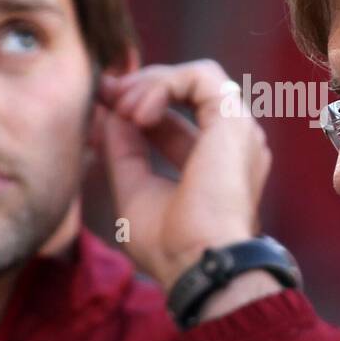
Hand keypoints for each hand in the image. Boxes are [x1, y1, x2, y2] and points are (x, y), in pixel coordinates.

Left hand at [96, 60, 271, 289]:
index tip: (101, 100)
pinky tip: (140, 114)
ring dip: (150, 85)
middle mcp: (232, 143)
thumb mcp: (134, 192)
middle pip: (183, 93)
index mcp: (214, 163)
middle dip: (138, 87)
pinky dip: (163, 85)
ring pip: (193, 78)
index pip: (172, 120)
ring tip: (124, 111)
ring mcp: (238, 129)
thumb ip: (125, 152)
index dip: (135, 104)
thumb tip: (112, 114)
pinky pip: (199, 75)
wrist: (200, 264)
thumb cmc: (172, 246)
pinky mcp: (234, 118)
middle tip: (105, 95)